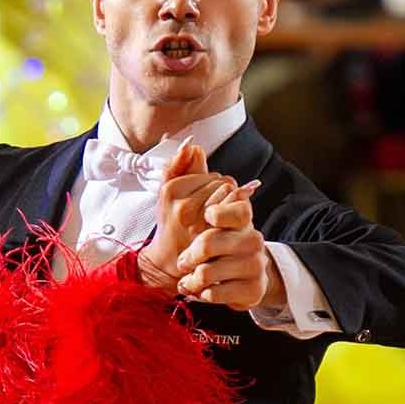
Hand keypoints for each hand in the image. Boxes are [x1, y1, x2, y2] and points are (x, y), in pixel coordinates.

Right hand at [136, 143, 235, 290]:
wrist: (169, 260)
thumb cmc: (171, 221)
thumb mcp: (167, 191)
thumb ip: (178, 165)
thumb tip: (191, 144)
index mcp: (171, 189)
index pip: (206, 168)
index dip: (207, 179)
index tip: (200, 195)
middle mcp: (183, 204)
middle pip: (221, 180)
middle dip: (219, 190)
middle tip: (209, 207)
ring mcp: (199, 220)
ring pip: (229, 192)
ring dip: (228, 201)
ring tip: (216, 215)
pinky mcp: (214, 234)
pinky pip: (236, 208)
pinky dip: (237, 211)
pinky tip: (228, 220)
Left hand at [176, 179, 279, 310]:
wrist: (234, 278)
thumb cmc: (212, 239)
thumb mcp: (200, 203)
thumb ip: (191, 173)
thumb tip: (190, 145)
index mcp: (242, 215)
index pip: (231, 208)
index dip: (216, 213)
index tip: (206, 216)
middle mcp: (253, 239)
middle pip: (210, 243)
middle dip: (189, 254)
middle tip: (184, 260)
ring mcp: (255, 266)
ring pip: (208, 272)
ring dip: (191, 277)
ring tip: (190, 277)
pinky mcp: (252, 291)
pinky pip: (214, 294)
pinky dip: (200, 294)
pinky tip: (201, 290)